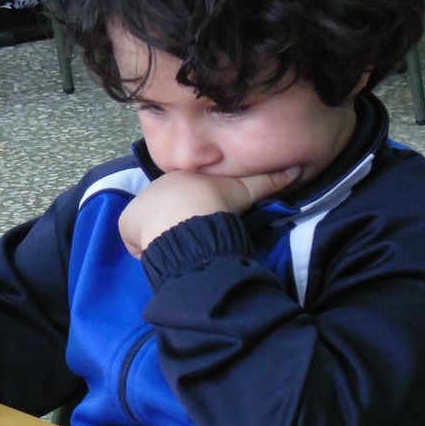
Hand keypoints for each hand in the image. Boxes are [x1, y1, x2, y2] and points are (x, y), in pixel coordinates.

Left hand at [119, 165, 300, 257]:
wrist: (189, 213)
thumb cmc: (216, 200)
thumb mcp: (246, 189)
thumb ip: (269, 181)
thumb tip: (296, 170)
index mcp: (181, 177)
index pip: (185, 194)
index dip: (193, 208)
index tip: (202, 222)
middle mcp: (156, 187)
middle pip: (164, 210)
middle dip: (174, 223)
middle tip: (188, 238)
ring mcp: (140, 205)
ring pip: (148, 226)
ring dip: (159, 239)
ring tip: (175, 249)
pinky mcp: (127, 224)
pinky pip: (136, 243)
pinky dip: (145, 251)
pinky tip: (159, 255)